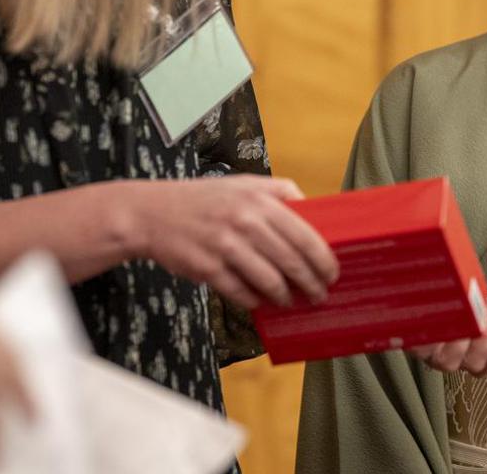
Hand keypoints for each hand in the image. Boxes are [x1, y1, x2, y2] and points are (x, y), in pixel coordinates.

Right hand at [125, 175, 338, 308]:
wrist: (152, 213)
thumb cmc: (204, 199)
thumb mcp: (244, 183)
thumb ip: (280, 192)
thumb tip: (314, 210)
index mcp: (260, 200)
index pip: (305, 235)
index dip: (323, 259)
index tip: (333, 273)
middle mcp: (245, 222)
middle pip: (291, 261)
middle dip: (311, 283)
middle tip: (320, 295)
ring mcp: (225, 247)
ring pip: (269, 281)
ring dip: (285, 296)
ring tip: (291, 301)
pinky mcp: (208, 269)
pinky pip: (241, 293)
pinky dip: (255, 301)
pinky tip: (261, 302)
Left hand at [409, 300, 486, 376]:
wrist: (419, 284)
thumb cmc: (450, 295)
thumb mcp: (477, 301)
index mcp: (467, 350)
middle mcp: (449, 356)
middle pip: (473, 364)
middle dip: (483, 342)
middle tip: (482, 320)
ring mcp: (430, 353)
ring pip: (449, 362)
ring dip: (461, 340)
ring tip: (464, 317)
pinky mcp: (412, 344)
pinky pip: (425, 346)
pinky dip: (436, 333)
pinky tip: (441, 317)